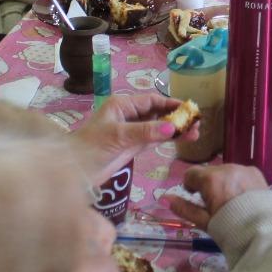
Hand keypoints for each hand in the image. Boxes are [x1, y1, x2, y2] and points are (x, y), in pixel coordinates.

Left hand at [72, 93, 195, 184]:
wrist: (75, 171)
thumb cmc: (91, 148)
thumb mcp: (118, 136)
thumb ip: (145, 132)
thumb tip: (172, 127)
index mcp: (122, 105)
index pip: (151, 100)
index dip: (171, 103)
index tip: (189, 109)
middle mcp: (128, 115)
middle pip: (157, 112)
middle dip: (177, 117)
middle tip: (197, 123)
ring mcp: (132, 130)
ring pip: (158, 126)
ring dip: (175, 129)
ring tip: (195, 134)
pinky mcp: (133, 145)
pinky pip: (155, 138)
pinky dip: (168, 138)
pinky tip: (182, 140)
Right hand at [165, 163, 267, 230]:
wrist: (263, 231)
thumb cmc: (229, 228)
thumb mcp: (203, 221)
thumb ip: (183, 208)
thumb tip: (164, 198)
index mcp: (210, 178)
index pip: (191, 173)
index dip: (191, 186)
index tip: (197, 198)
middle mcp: (226, 167)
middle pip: (209, 172)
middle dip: (208, 184)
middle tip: (216, 204)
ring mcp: (242, 168)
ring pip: (225, 171)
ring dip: (224, 181)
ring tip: (232, 202)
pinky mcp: (256, 171)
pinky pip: (240, 172)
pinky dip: (238, 181)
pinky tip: (244, 197)